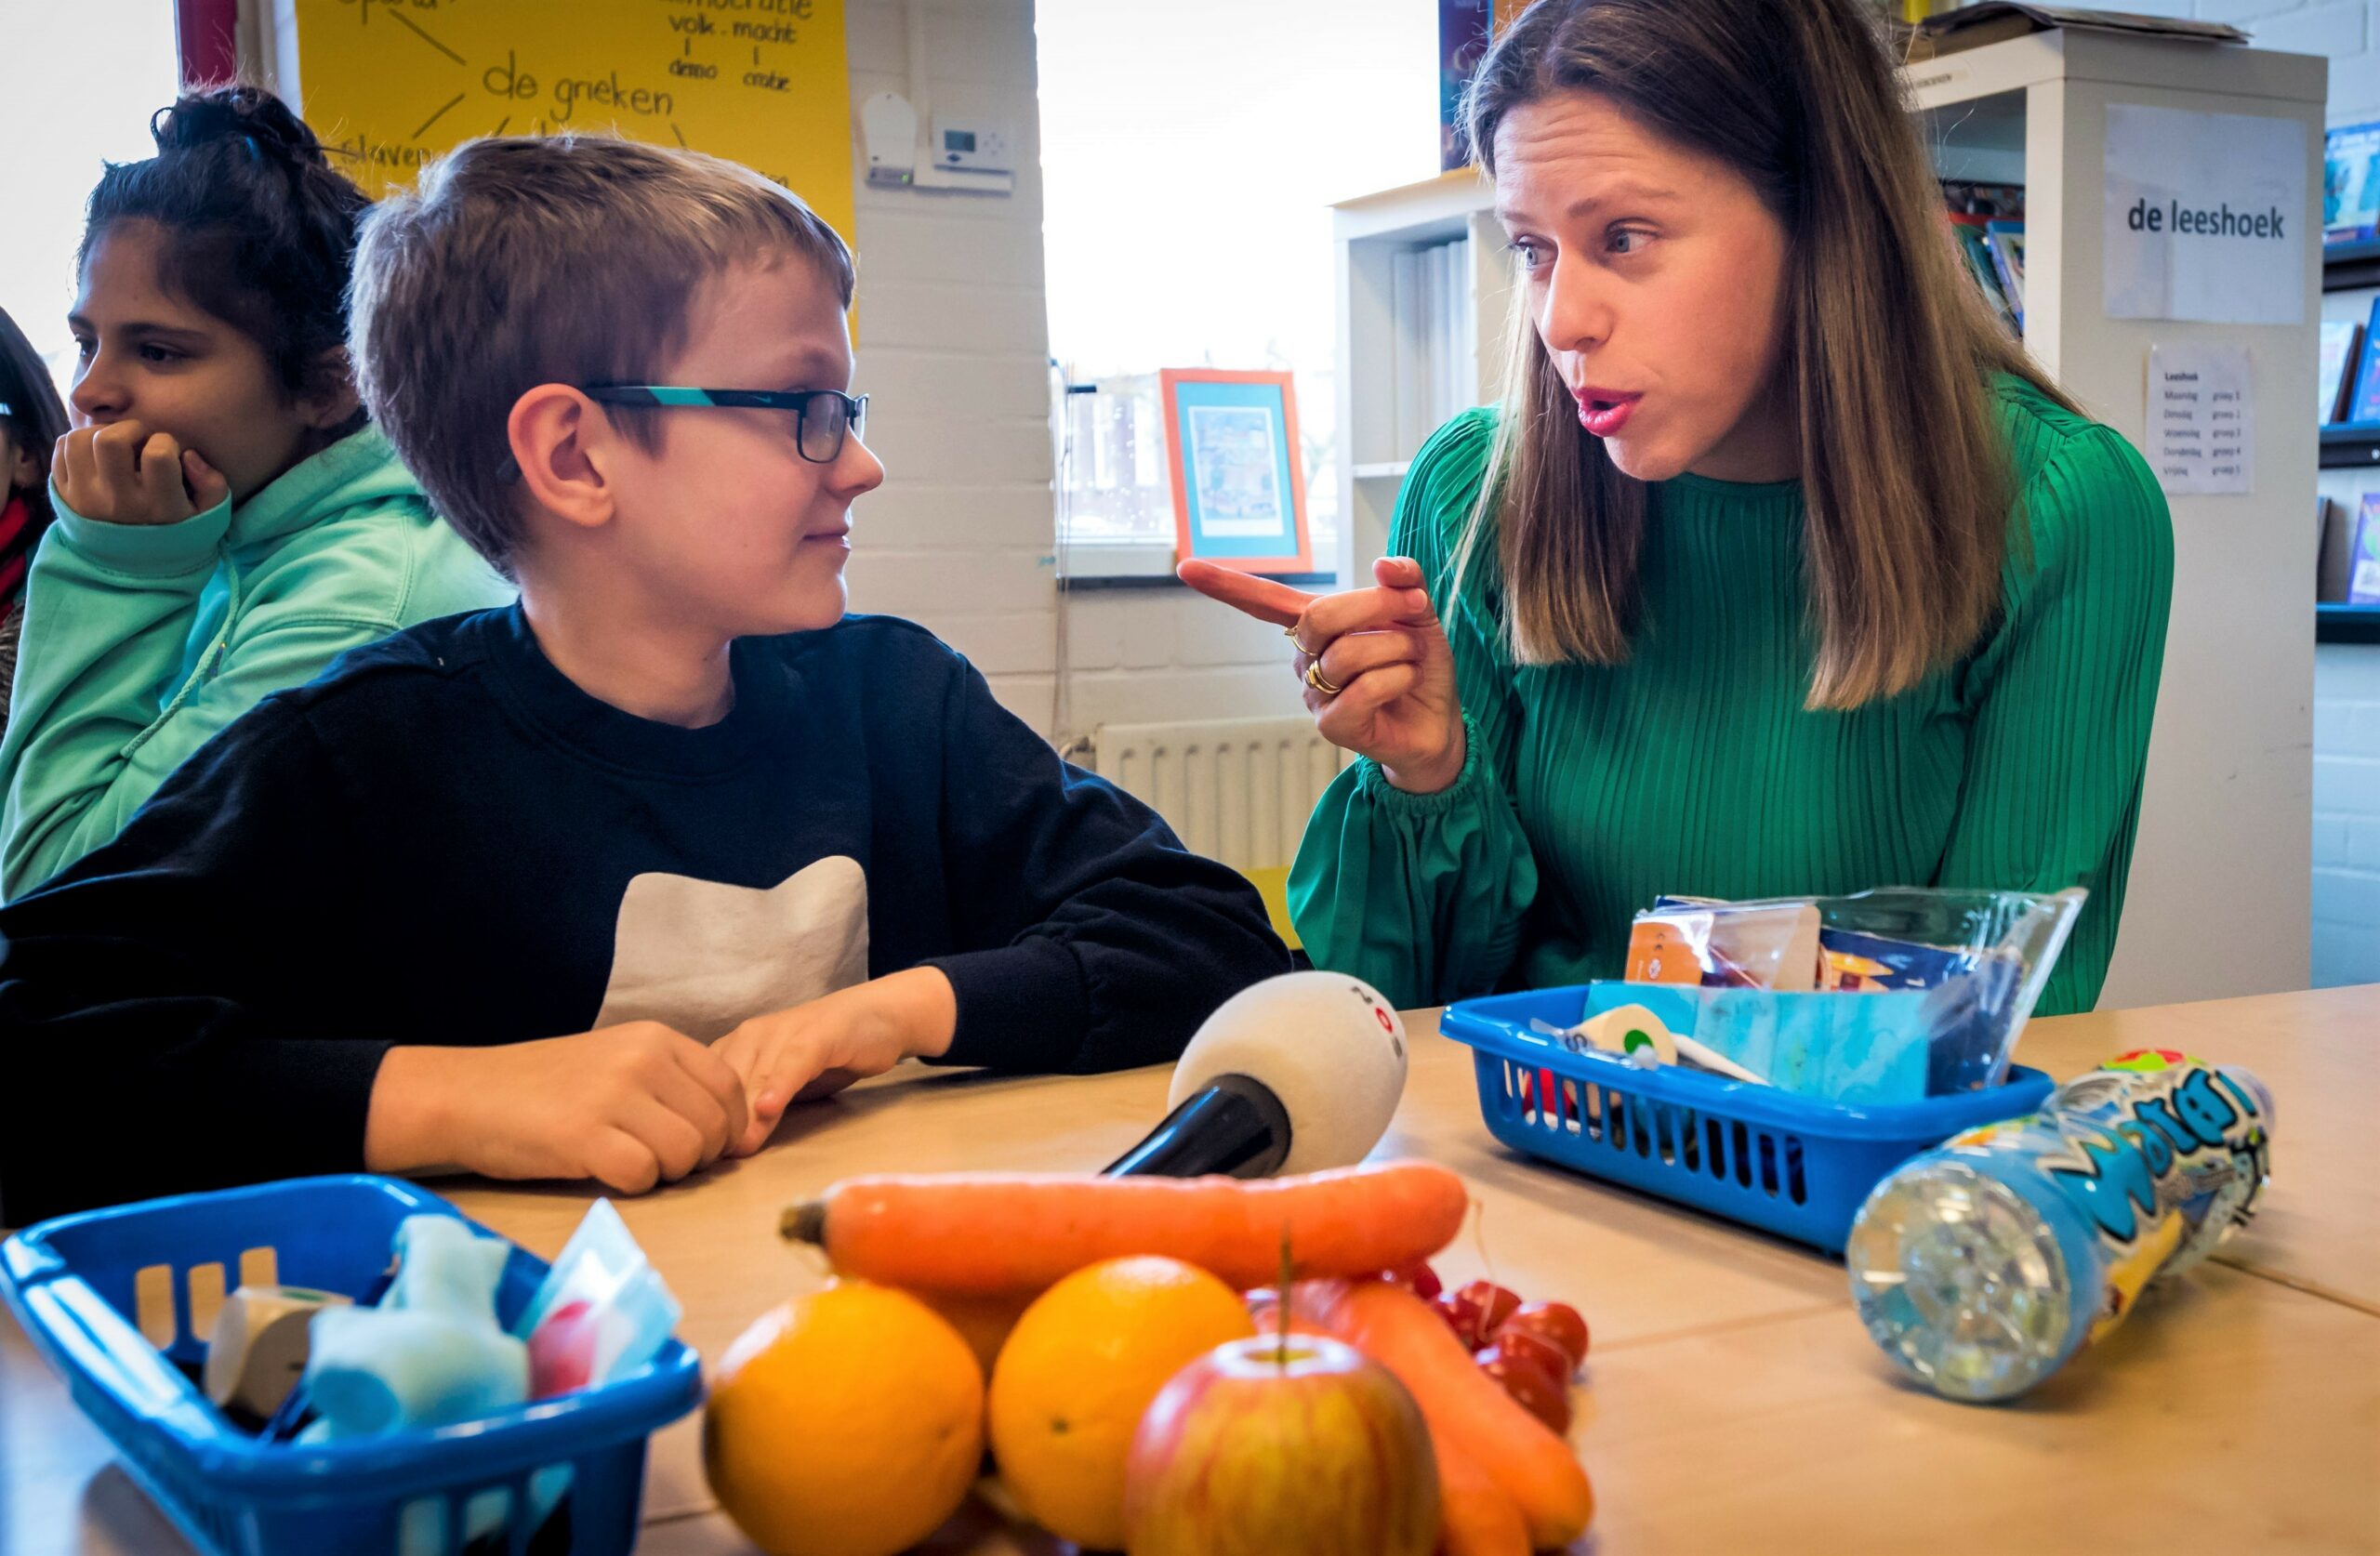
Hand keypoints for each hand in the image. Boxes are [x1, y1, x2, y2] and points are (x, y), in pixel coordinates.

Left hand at [51, 422, 227, 525]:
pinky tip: (97, 455)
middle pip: (110, 441)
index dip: (166, 442)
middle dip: (129, 428)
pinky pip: (62, 449)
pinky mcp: (65, 495)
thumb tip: (189, 456)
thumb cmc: (175, 533)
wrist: (131, 572)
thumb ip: (213, 484)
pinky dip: (79, 443)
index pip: (157, 454)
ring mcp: (85, 499)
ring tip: (117, 446)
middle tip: (139, 439)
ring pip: (79, 440)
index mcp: (159, 508)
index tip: (169, 453)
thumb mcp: (208, 517)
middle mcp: (118, 503)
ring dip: (100, 433)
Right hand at [365, 1022, 748, 1193]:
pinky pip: (644, 1175)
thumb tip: (730, 1131)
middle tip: (663, 1164)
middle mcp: (642, 1059)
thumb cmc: (545, 1087)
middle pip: (715, 1126)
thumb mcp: (617, 1062)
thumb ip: (670, 1085)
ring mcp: (614, 1095)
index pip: (729, 1088)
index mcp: (655, 1038)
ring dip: (667, 1173)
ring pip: (687, 1154)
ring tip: (630, 1164)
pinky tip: (604, 1172)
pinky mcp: (584, 1136)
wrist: (467, 1094)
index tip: (709, 1150)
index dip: (730, 1128)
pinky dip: (632, 1184)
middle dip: (700, 1158)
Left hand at [712, 969, 958, 1153]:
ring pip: (756, 1074)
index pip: (704, 1086)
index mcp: (737, 1046)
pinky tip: (769, 1108)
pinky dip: (780, 1084)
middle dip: (719, 1121)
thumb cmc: (828, 1054)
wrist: (880, 1017)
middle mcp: (752, 1035)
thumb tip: (728, 1149)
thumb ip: (758, 1111)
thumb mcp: (786, 1087)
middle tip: (714, 1160)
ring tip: (737, 1146)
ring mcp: (785, 1031)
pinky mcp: (818, 1034)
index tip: (698, 1156)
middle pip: (725, 1084)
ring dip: (745, 1111)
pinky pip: (794, 1061)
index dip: (700, 1119)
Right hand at [1178, 555, 1466, 793]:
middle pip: (1317, 617)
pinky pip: (1362, 690)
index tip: (1185, 568)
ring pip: (1347, 655)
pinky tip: (1404, 684)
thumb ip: (1404, 581)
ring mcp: (1314, 695)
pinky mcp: (1331, 726)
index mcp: (1316, 627)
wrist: (1438, 722)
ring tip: (1410, 658)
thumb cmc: (1417, 666)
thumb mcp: (1417, 613)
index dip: (1227, 584)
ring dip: (1397, 648)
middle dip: (1372, 605)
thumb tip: (1384, 564)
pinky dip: (1397, 678)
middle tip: (1413, 607)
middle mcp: (1305, 659)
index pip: (1264, 602)